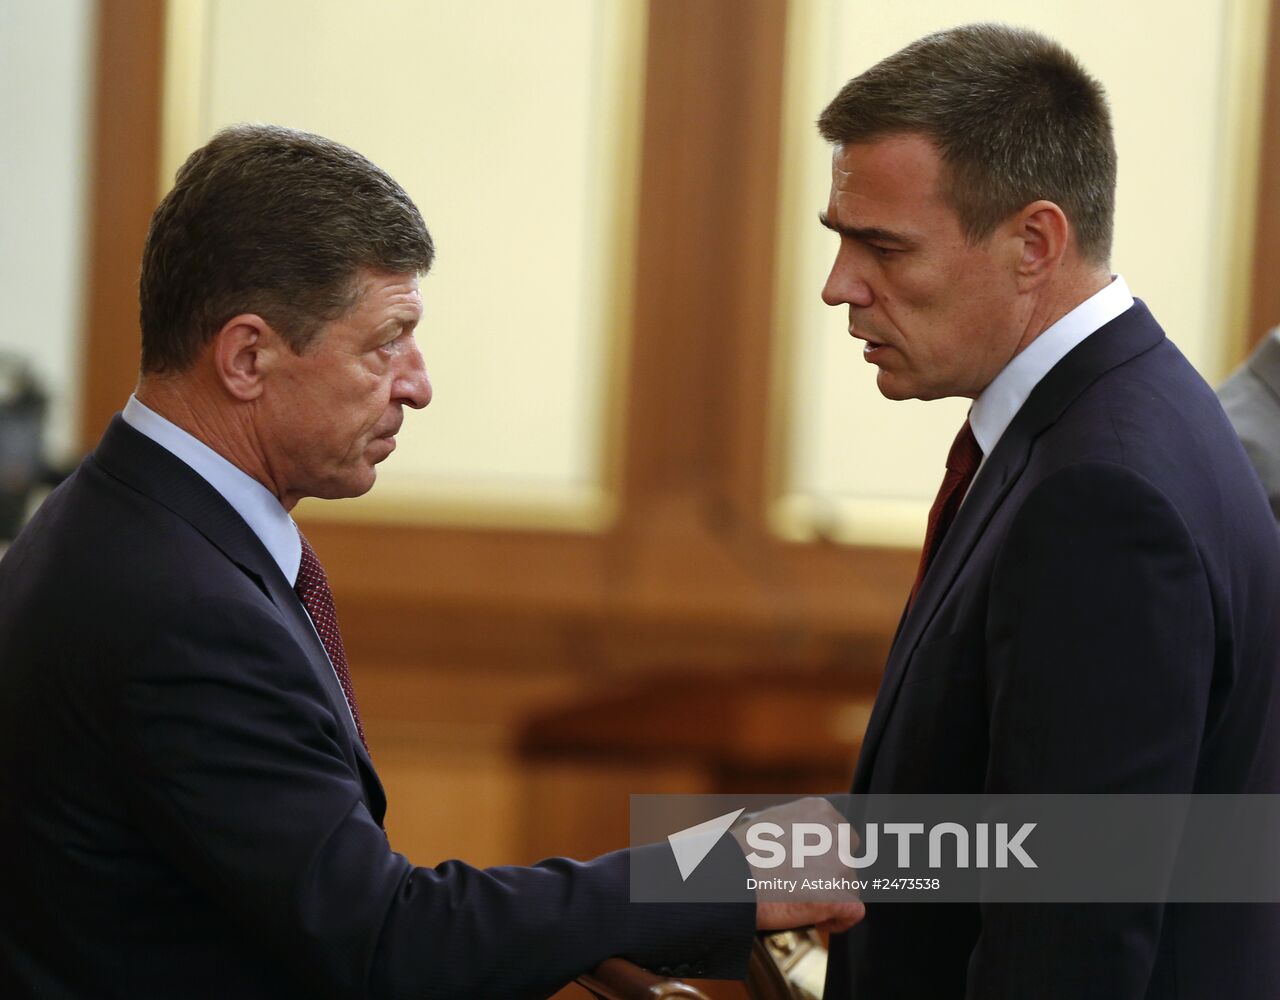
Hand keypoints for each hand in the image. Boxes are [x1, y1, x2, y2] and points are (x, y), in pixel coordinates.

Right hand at [731, 797, 865, 933]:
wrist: (729, 877)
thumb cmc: (739, 854)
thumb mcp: (771, 822)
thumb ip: (798, 829)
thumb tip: (806, 845)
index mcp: (819, 810)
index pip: (840, 836)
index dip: (826, 858)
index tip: (809, 870)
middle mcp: (835, 832)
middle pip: (849, 861)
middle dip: (832, 876)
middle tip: (805, 888)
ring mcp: (840, 864)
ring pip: (849, 887)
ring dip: (829, 898)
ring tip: (799, 903)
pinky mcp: (840, 895)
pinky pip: (852, 913)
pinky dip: (837, 921)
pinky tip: (817, 920)